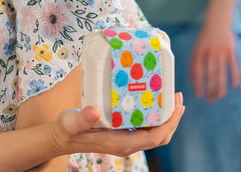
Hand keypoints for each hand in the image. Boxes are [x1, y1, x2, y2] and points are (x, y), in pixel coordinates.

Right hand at [52, 92, 184, 156]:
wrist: (62, 137)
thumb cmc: (67, 130)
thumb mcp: (72, 122)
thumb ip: (82, 118)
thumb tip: (92, 112)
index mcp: (120, 143)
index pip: (154, 138)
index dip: (169, 123)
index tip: (177, 106)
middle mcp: (127, 143)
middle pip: (160, 137)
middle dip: (173, 119)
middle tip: (179, 97)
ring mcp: (126, 139)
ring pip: (155, 133)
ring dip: (166, 117)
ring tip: (172, 97)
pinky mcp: (123, 133)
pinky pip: (146, 127)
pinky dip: (155, 116)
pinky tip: (153, 101)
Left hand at [190, 23, 240, 102]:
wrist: (217, 22)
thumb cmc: (205, 39)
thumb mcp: (197, 48)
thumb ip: (194, 63)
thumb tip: (193, 80)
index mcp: (198, 52)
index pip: (196, 72)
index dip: (198, 84)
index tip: (199, 95)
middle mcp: (209, 53)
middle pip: (209, 74)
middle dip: (210, 89)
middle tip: (211, 100)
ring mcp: (220, 51)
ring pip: (221, 72)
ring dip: (221, 86)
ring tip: (220, 96)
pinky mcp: (231, 50)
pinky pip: (233, 66)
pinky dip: (235, 76)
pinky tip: (235, 85)